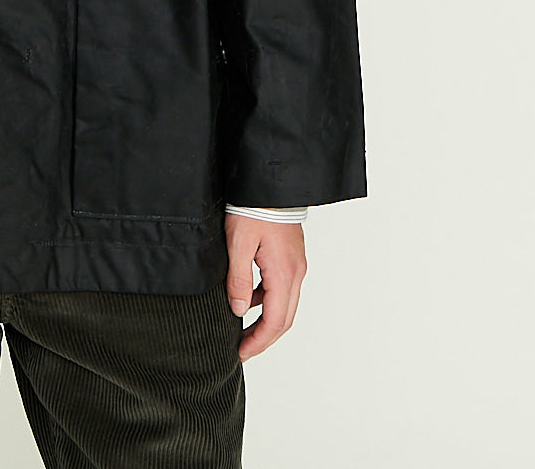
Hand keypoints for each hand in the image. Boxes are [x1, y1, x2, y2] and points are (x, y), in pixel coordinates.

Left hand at [224, 214, 306, 361]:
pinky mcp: (291, 256)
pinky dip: (268, 301)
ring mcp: (296, 264)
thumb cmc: (253, 209)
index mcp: (284, 273)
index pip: (275, 322)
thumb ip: (239, 279)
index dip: (258, 342)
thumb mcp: (238, 244)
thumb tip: (240, 310)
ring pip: (285, 304)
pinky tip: (250, 298)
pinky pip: (283, 288)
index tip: (241, 352)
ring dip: (267, 321)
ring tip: (244, 329)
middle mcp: (296, 272)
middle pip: (284, 319)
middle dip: (264, 338)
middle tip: (243, 349)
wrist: (269, 183)